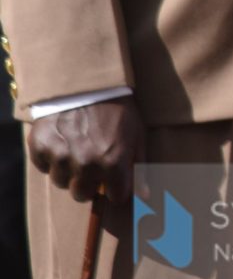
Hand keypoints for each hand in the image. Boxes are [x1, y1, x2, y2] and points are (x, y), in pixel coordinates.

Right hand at [26, 95, 144, 204]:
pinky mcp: (40, 146)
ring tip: (77, 148)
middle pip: (82, 195)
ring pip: (61, 182)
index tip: (115, 181)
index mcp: (114, 162)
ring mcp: (61, 155)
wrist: (88, 82)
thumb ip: (141, 168)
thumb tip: (145, 196)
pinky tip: (62, 141)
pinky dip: (51, 158)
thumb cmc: (118, 109)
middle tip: (92, 165)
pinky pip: (44, 166)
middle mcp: (86, 163)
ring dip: (69, 171)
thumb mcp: (137, 135)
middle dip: (89, 184)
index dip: (116, 189)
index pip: (115, 196)